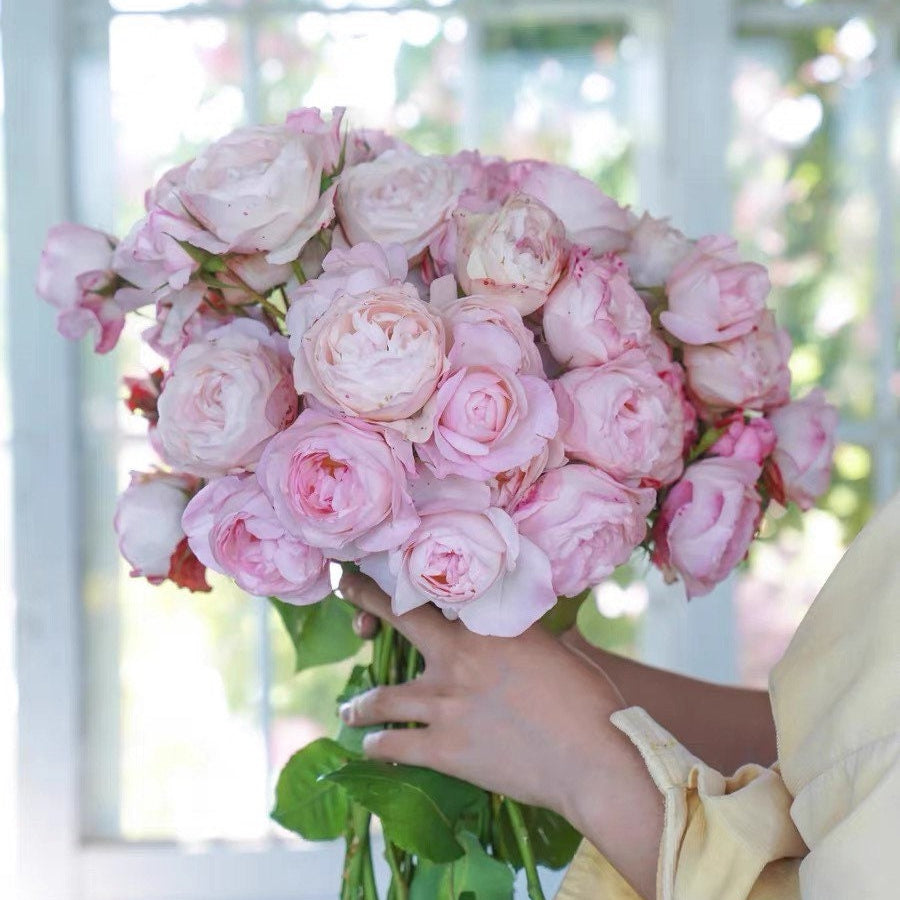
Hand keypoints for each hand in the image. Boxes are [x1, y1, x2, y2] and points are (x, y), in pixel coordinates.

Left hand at [338, 570, 662, 899]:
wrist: (592, 756)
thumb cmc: (586, 696)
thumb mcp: (551, 646)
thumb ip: (517, 630)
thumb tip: (509, 619)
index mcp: (484, 624)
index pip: (433, 586)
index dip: (405, 569)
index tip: (386, 556)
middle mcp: (455, 656)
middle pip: (398, 617)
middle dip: (365, 600)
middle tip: (344, 587)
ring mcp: (444, 703)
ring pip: (382, 698)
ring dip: (360, 704)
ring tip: (348, 710)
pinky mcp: (444, 750)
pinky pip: (394, 745)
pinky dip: (376, 746)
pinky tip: (368, 749)